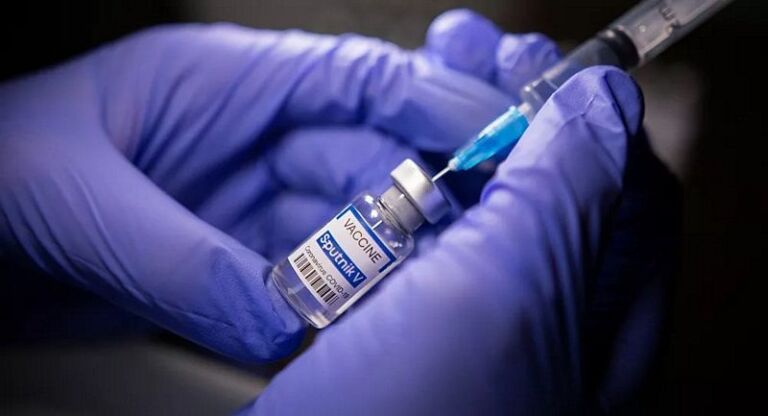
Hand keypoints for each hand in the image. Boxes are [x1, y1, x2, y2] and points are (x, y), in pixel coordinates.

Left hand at [0, 21, 516, 359]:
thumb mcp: (78, 196)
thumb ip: (184, 259)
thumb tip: (280, 319)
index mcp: (225, 83)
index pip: (356, 78)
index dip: (435, 98)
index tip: (496, 132)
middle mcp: (248, 140)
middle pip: (366, 159)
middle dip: (416, 197)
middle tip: (461, 237)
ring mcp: (242, 206)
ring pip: (343, 228)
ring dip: (377, 261)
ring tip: (410, 291)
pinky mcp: (227, 264)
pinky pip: (300, 282)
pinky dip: (327, 305)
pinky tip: (349, 324)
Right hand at [244, 10, 678, 413]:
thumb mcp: (498, 301)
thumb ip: (561, 197)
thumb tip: (603, 102)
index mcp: (599, 331)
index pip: (629, 193)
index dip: (591, 114)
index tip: (542, 59)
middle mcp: (544, 329)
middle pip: (554, 189)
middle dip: (517, 104)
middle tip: (474, 46)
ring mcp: (470, 328)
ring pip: (486, 207)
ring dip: (460, 130)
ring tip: (427, 66)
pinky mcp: (404, 327)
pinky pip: (424, 237)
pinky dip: (409, 181)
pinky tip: (381, 144)